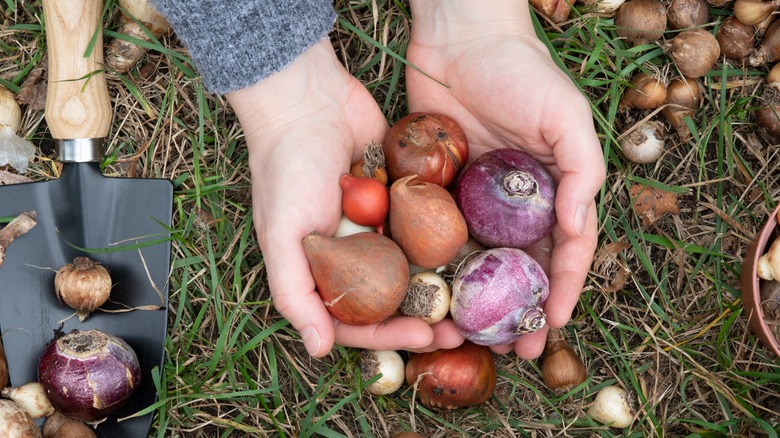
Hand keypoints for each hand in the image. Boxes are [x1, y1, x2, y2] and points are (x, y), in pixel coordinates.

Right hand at [227, 40, 462, 356]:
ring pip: (418, 266)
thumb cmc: (286, 169)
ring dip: (445, 285)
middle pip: (395, 299)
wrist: (309, 100)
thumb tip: (318, 350)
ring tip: (476, 299)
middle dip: (427, 317)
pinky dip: (449, 241)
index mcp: (323, 270)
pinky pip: (429, 225)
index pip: (358, 318)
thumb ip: (294, 294)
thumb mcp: (281, 236)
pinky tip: (478, 254)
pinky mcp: (404, 197)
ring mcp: (382, 226)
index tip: (424, 337)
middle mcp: (354, 254)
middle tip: (461, 330)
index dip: (390, 334)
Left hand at [407, 1, 604, 358]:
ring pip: (482, 260)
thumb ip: (581, 171)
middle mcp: (517, 200)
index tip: (551, 325)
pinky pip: (441, 235)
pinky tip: (434, 295)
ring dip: (480, 300)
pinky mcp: (440, 190)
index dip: (561, 289)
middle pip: (522, 266)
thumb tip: (579, 227)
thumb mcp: (565, 115)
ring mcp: (477, 198)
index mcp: (554, 188)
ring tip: (472, 335)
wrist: (458, 37)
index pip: (566, 250)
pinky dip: (442, 267)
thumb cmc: (520, 71)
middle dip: (521, 309)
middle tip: (513, 348)